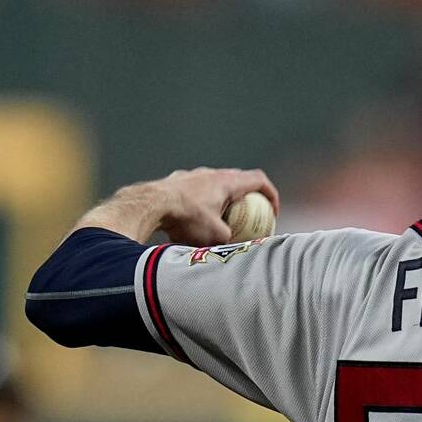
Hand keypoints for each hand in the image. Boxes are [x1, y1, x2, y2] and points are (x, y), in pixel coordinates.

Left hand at [156, 168, 279, 245]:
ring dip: (223, 199)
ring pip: (216, 184)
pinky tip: (193, 219)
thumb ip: (231, 241)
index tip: (272, 211)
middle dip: (248, 197)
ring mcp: (193, 175)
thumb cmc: (185, 218)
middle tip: (249, 214)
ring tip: (220, 217)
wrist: (148, 206)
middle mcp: (212, 173)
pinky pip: (197, 189)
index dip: (271, 194)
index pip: (259, 180)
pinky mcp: (176, 181)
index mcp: (228, 182)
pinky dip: (203, 202)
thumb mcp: (215, 236)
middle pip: (239, 180)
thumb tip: (238, 248)